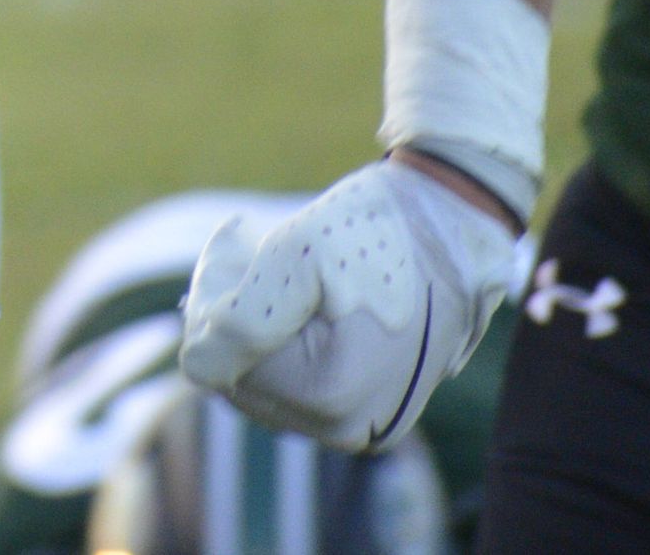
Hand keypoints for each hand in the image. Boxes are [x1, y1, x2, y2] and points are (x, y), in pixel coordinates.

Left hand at [178, 158, 524, 450]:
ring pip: (270, 385)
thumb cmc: (374, 228)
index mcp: (332, 395)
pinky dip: (295, 344)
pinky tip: (317, 301)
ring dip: (265, 331)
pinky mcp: (379, 409)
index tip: (242, 242)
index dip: (217, 300)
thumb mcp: (294, 253)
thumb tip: (196, 369)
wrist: (453, 220)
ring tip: (295, 274)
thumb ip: (237, 319)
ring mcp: (369, 425)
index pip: (221, 364)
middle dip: (238, 318)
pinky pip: (305, 386)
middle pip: (244, 380)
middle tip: (257, 249)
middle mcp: (354, 428)